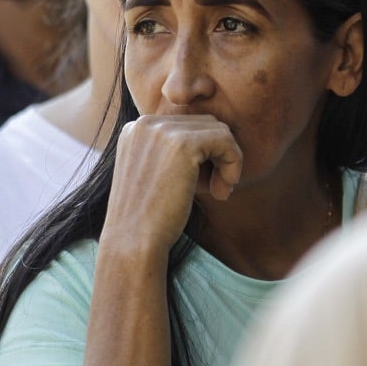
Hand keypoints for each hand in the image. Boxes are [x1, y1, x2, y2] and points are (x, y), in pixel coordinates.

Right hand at [101, 114, 243, 255]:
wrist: (133, 242)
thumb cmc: (148, 217)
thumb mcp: (155, 174)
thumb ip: (173, 152)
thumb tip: (216, 137)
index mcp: (136, 129)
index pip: (187, 125)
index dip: (204, 153)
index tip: (206, 183)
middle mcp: (145, 123)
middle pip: (205, 124)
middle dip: (218, 155)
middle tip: (218, 188)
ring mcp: (162, 131)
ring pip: (219, 130)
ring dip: (228, 160)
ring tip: (221, 191)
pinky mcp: (183, 144)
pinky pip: (225, 141)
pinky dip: (233, 163)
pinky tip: (224, 190)